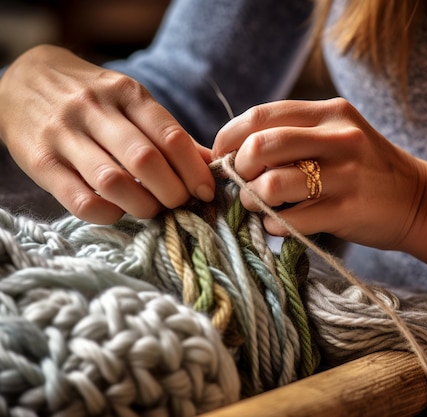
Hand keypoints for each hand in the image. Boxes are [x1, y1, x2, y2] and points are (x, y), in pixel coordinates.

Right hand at [0, 45, 214, 223]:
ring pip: (112, 181)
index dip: (194, 170)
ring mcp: (64, 134)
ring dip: (142, 205)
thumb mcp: (130, 100)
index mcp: (126, 92)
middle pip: (145, 160)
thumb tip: (210, 162)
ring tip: (152, 210)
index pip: (170, 136)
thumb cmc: (91, 96)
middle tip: (179, 203)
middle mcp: (94, 110)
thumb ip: (167, 131)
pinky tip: (118, 211)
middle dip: (172, 192)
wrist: (21, 79)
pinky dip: (107, 214)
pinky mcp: (40, 161)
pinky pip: (79, 199)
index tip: (206, 191)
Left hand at [212, 98, 425, 249]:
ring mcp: (345, 175)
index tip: (222, 156)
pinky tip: (279, 225)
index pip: (260, 116)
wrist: (419, 200)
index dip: (229, 137)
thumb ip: (295, 135)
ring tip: (258, 206)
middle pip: (261, 145)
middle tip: (241, 183)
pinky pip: (291, 220)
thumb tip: (234, 150)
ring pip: (271, 184)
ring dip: (252, 200)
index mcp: (330, 113)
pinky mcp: (347, 210)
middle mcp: (338, 138)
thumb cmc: (367, 169)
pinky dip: (273, 225)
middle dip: (238, 168)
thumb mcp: (338, 136)